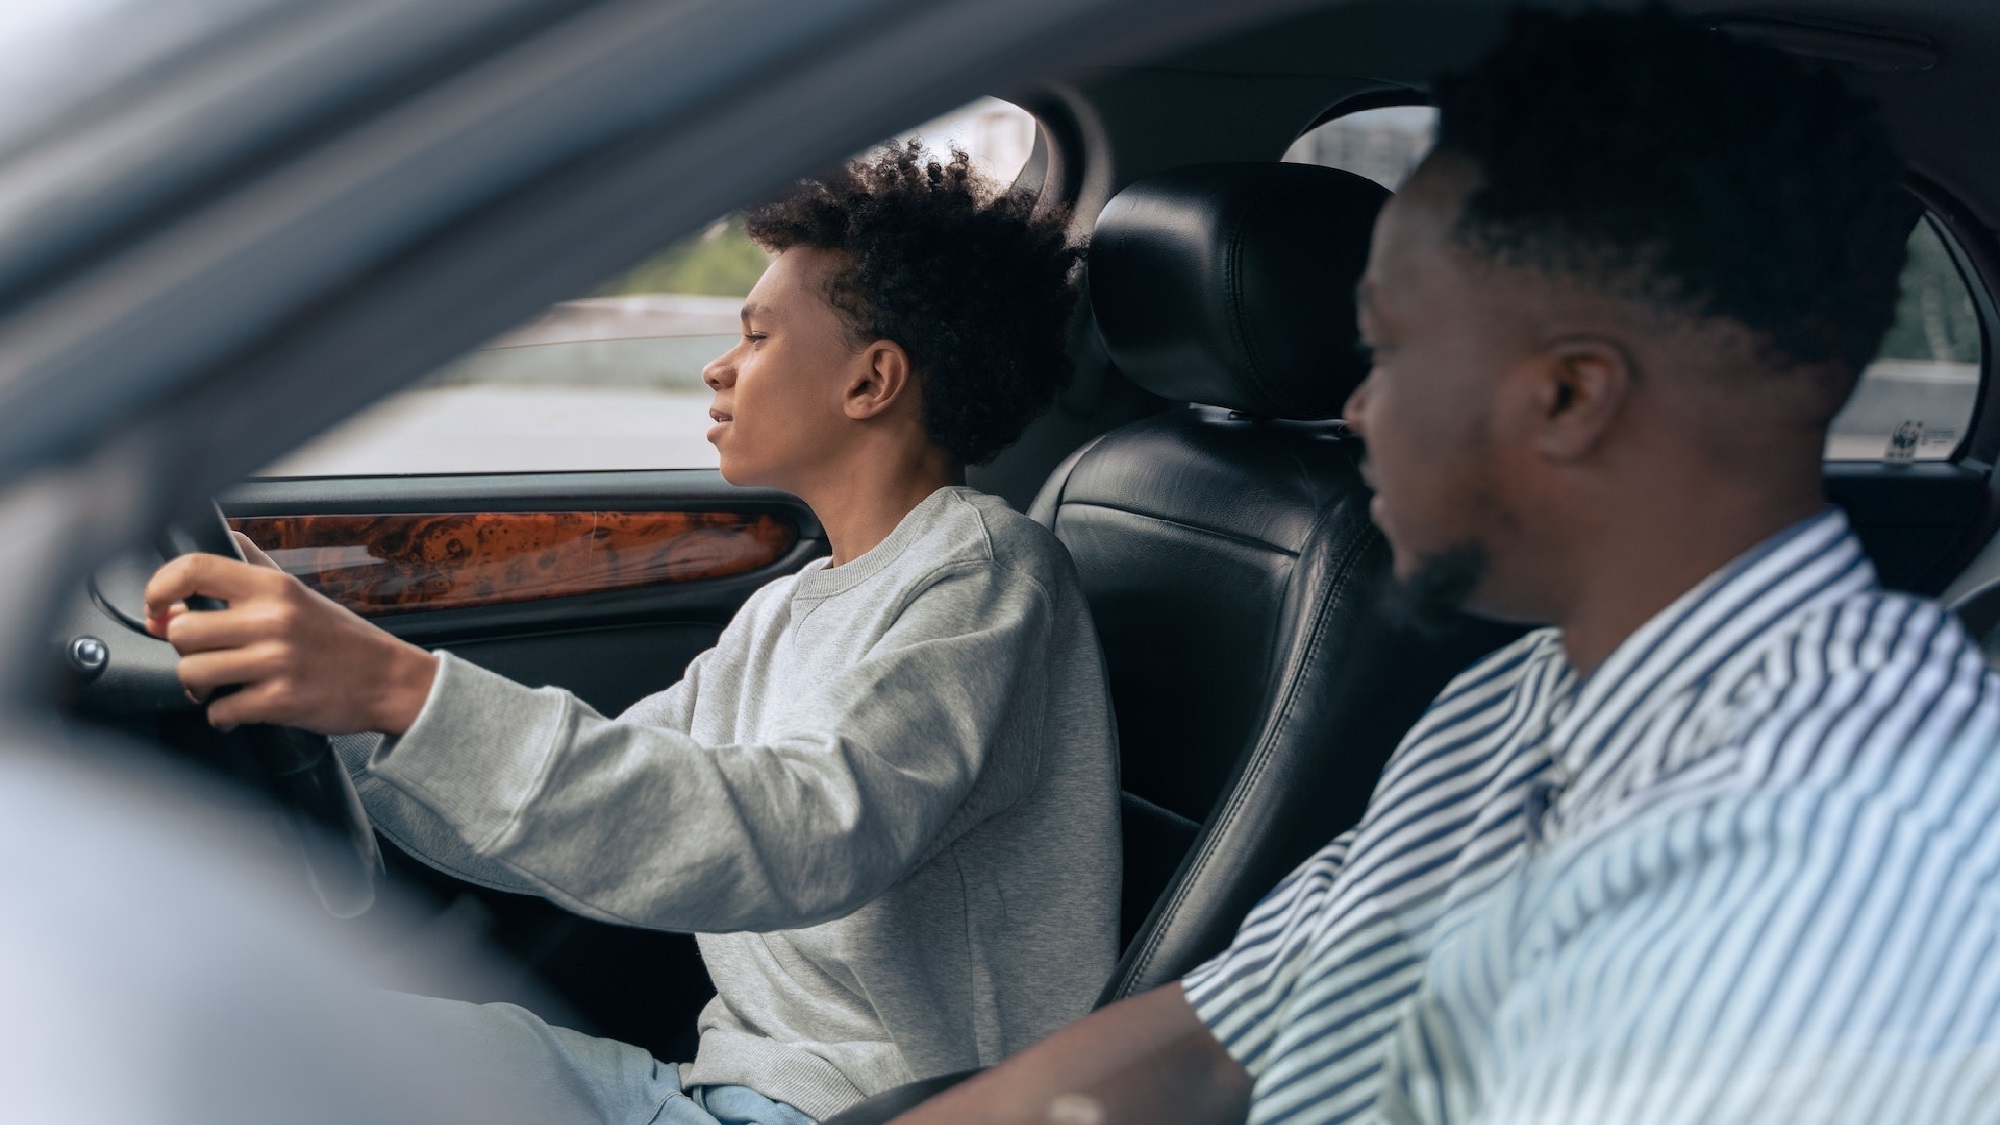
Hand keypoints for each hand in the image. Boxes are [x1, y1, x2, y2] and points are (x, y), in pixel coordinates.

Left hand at [145, 550, 438, 735]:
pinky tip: (241, 707)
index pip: (193, 569)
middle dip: (184, 649)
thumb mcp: (302, 592)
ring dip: (198, 686)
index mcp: (273, 588)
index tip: (155, 608)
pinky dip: (223, 717)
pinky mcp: (280, 701)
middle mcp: (273, 620)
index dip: (158, 588)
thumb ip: (258, 565)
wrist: (390, 681)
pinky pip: (220, 713)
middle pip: (180, 631)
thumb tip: (224, 538)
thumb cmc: (342, 638)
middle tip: (204, 655)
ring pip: (192, 673)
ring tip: (220, 685)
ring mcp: (276, 662)